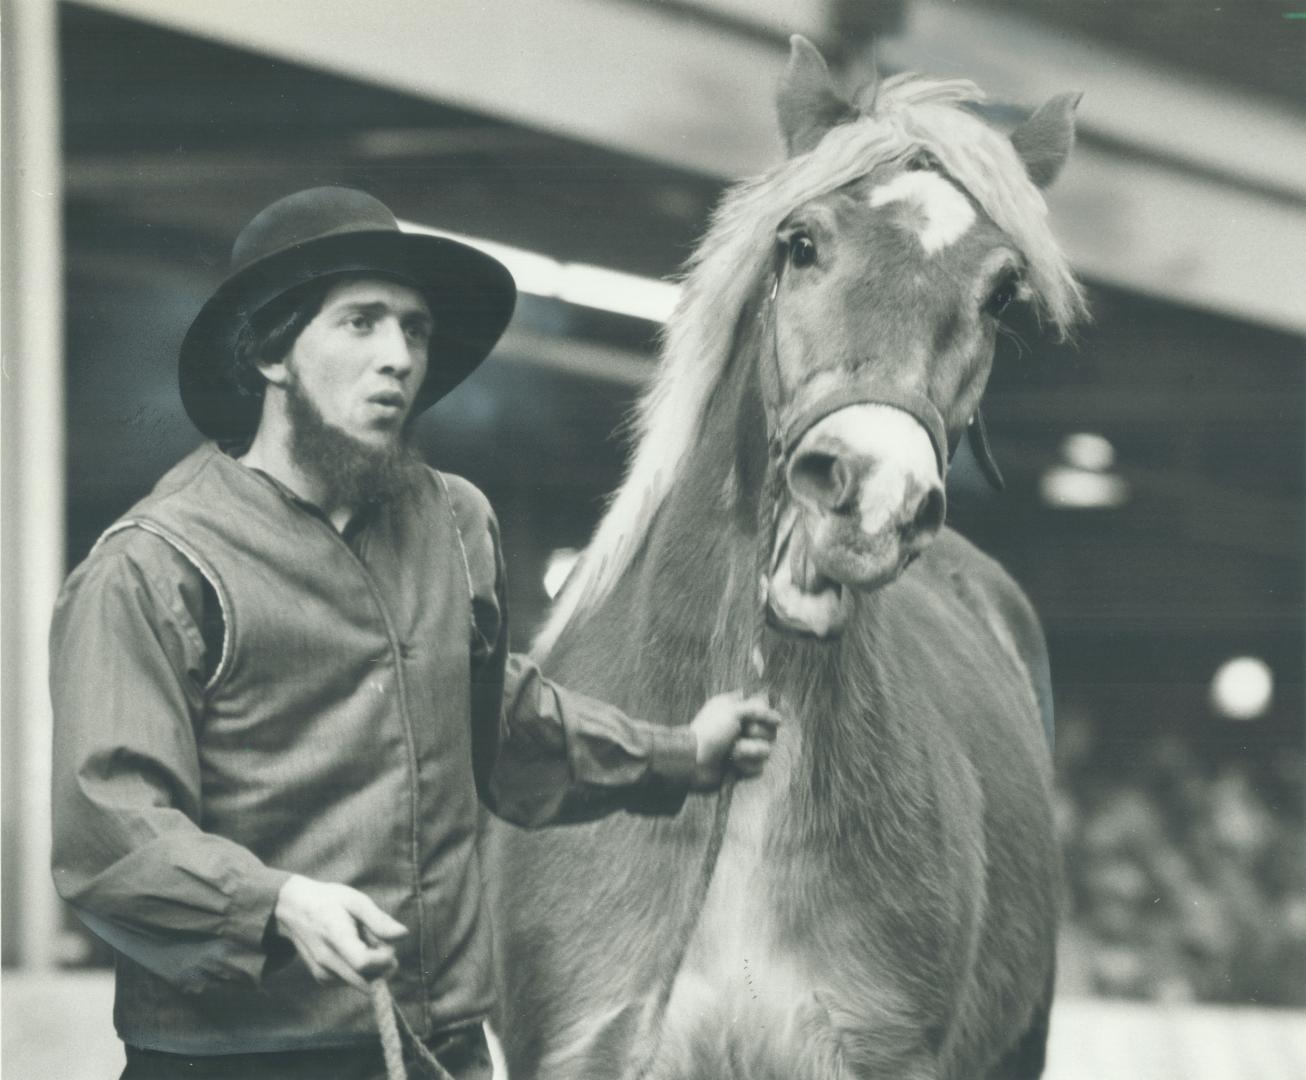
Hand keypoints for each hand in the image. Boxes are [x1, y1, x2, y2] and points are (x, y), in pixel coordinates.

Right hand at [273, 875, 407, 991]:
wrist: (294, 909)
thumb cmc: (329, 901)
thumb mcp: (356, 901)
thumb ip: (379, 920)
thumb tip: (404, 934)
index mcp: (335, 936)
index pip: (363, 963)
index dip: (383, 959)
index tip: (390, 946)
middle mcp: (326, 960)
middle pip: (365, 982)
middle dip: (383, 969)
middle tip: (383, 945)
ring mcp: (322, 973)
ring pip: (361, 984)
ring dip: (372, 969)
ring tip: (363, 943)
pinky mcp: (322, 979)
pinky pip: (351, 983)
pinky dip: (360, 971)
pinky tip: (354, 951)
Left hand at [688, 690, 780, 788]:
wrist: (693, 761)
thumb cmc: (709, 731)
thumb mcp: (731, 711)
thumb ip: (756, 710)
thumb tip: (779, 719)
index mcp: (737, 710)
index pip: (764, 709)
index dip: (764, 713)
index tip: (759, 715)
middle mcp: (743, 728)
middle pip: (771, 731)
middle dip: (758, 733)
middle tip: (741, 733)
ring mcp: (744, 748)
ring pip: (766, 750)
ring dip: (748, 751)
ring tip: (732, 752)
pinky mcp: (743, 767)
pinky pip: (759, 767)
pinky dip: (745, 766)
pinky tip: (732, 764)